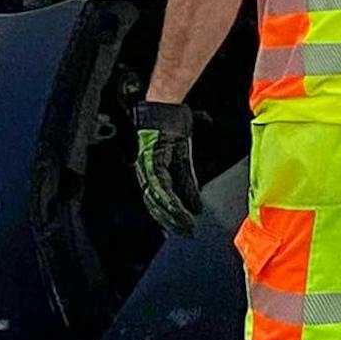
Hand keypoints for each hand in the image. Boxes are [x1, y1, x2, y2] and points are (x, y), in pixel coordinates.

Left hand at [133, 99, 201, 235]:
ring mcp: (146, 168)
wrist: (164, 106)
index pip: (159, 200)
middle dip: (170, 221)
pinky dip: (169, 198)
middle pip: (156, 204)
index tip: (181, 228)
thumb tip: (194, 202)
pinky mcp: (150, 161)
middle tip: (183, 233)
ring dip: (170, 213)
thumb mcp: (182, 157)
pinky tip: (177, 208)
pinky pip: (159, 184)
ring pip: (157, 198)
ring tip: (183, 225)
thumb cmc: (171, 125)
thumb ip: (187, 181)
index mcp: (152, 173)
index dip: (169, 216)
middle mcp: (145, 173)